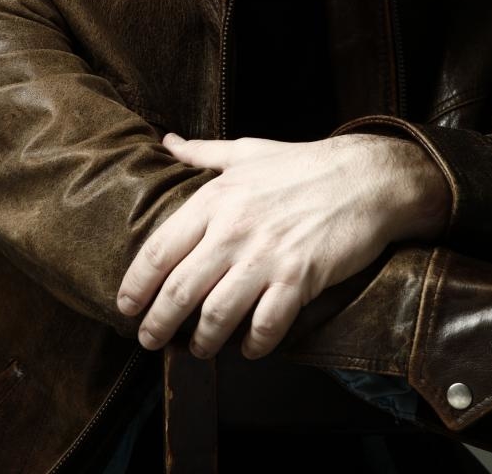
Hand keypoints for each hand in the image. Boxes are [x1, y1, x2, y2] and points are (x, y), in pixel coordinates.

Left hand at [117, 131, 449, 359]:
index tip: (126, 306)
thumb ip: (202, 152)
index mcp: (215, 198)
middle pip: (178, 291)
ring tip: (197, 350)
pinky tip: (248, 349)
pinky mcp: (298, 279)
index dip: (135, 286)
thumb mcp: (246, 152)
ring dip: (201, 342)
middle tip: (150, 340)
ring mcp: (265, 256)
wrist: (365, 176)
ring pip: (216, 316)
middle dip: (157, 324)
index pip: (157, 251)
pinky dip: (252, 346)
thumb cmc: (302, 164)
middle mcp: (233, 229)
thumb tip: (168, 141)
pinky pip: (264, 326)